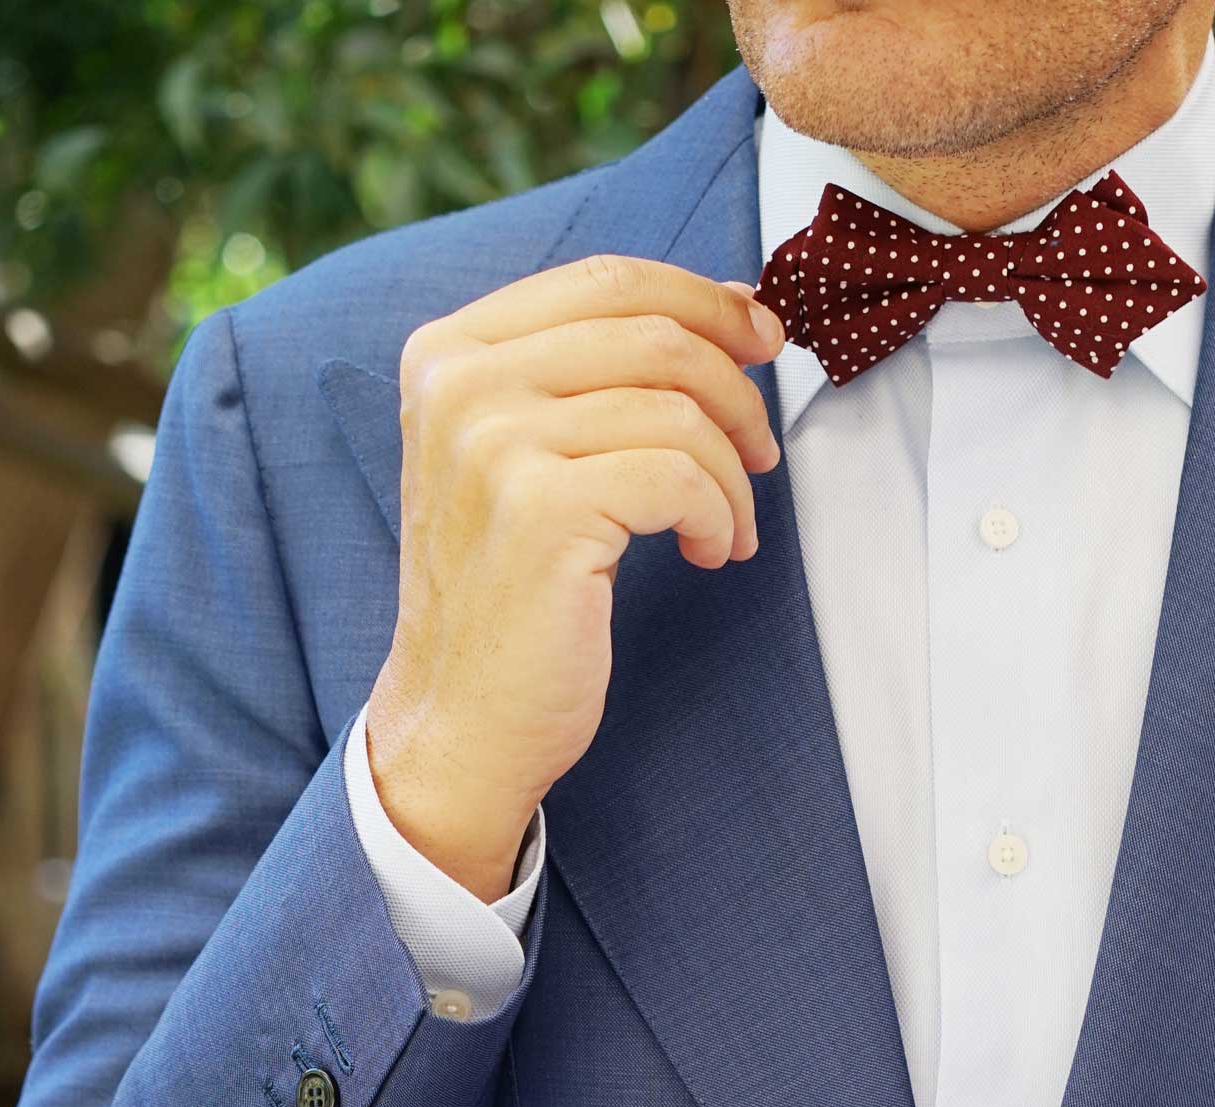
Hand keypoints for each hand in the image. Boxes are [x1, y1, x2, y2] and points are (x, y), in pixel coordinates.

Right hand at [366, 254, 787, 897]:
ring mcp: (495, 442)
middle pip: (653, 332)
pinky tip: (710, 553)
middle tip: (764, 452)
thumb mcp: (525, 459)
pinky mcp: (543, 509)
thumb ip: (588, 379)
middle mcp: (461, 382)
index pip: (607, 279)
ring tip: (728, 527)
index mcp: (451, 352)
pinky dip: (720, 515)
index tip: (762, 337)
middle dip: (737, 388)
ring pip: (677, 406)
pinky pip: (681, 475)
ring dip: (732, 473)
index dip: (704, 298)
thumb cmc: (511, 597)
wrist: (460, 719)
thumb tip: (722, 311)